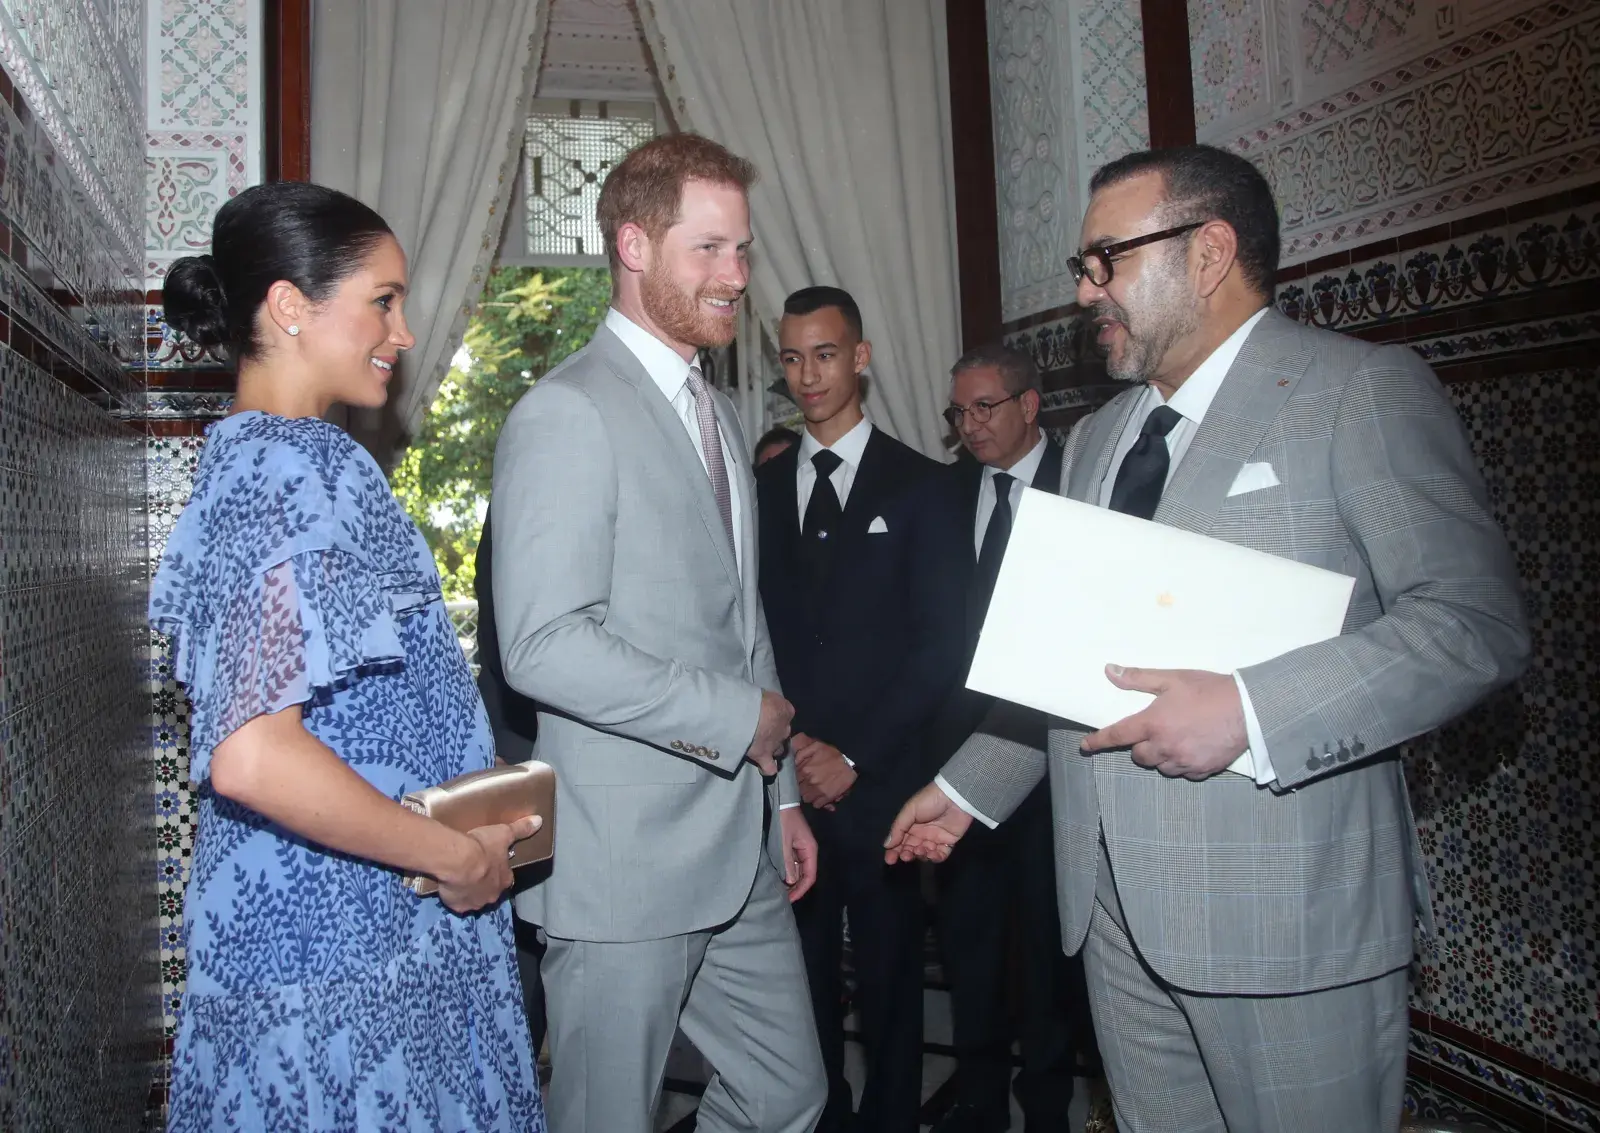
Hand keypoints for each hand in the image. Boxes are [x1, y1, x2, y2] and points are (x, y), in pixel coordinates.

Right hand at [435, 814, 542, 914]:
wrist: (457, 862)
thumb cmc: (484, 848)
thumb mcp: (504, 833)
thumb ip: (521, 829)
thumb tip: (539, 821)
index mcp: (505, 880)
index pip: (506, 878)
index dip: (499, 871)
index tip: (492, 862)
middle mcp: (492, 896)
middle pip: (490, 890)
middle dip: (484, 883)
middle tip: (474, 868)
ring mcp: (474, 904)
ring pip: (474, 898)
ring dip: (469, 890)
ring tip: (459, 875)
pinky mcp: (457, 907)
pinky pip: (457, 903)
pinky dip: (454, 896)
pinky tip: (449, 885)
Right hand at [745, 689, 793, 776]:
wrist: (747, 713)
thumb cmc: (753, 698)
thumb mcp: (763, 693)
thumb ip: (765, 702)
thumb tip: (757, 706)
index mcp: (786, 710)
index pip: (784, 714)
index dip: (775, 717)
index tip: (764, 715)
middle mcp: (785, 728)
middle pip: (782, 733)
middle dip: (774, 734)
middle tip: (760, 731)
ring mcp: (776, 744)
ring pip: (778, 750)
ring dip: (772, 749)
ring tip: (760, 747)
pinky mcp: (764, 755)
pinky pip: (769, 767)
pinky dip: (767, 769)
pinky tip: (764, 768)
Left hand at [779, 807, 818, 902]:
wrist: (781, 802)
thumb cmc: (783, 820)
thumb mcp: (784, 841)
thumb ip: (787, 861)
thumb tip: (791, 881)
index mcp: (810, 850)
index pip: (810, 876)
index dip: (801, 889)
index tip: (790, 899)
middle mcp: (807, 851)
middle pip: (805, 875)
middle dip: (795, 888)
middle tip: (782, 898)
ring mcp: (800, 849)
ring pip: (798, 870)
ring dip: (791, 881)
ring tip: (780, 891)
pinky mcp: (793, 846)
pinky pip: (793, 863)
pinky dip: (787, 872)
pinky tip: (779, 878)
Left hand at [792, 733, 856, 808]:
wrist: (850, 762)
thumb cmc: (833, 754)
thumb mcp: (815, 746)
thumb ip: (801, 753)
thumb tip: (793, 763)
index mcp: (805, 770)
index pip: (794, 780)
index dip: (798, 779)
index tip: (802, 778)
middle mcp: (810, 782)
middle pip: (799, 790)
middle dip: (802, 788)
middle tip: (807, 785)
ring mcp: (818, 791)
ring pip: (806, 799)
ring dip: (808, 795)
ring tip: (813, 791)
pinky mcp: (827, 797)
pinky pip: (816, 805)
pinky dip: (817, 802)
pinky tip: (820, 796)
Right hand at [883, 782, 971, 863]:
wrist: (954, 797)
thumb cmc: (929, 801)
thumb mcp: (909, 811)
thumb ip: (898, 828)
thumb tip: (886, 845)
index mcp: (910, 826)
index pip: (900, 841)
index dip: (894, 851)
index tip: (890, 860)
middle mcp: (921, 834)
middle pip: (911, 849)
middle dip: (907, 854)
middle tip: (907, 856)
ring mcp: (935, 839)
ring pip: (924, 854)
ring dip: (921, 855)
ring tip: (921, 850)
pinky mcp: (948, 843)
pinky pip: (941, 855)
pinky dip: (935, 858)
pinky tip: (932, 854)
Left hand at [1080, 665, 1247, 780]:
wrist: (1248, 708)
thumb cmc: (1208, 690)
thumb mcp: (1171, 678)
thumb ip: (1138, 678)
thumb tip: (1110, 671)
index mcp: (1153, 723)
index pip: (1117, 735)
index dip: (1098, 741)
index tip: (1086, 745)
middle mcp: (1164, 746)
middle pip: (1139, 756)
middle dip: (1140, 746)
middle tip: (1154, 731)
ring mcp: (1183, 761)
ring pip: (1160, 767)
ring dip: (1160, 756)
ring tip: (1175, 738)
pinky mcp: (1201, 770)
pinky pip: (1183, 773)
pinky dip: (1182, 764)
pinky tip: (1191, 749)